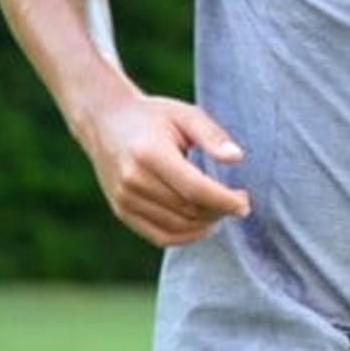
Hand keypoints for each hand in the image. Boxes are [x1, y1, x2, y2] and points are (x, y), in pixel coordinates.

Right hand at [75, 92, 250, 246]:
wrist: (105, 121)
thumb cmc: (154, 116)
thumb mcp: (185, 114)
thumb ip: (212, 136)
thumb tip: (237, 158)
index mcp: (150, 154)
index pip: (195, 190)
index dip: (224, 201)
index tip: (244, 203)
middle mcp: (134, 181)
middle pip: (187, 210)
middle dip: (219, 211)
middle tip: (239, 202)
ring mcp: (125, 199)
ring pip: (176, 226)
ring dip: (205, 224)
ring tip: (222, 210)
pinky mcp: (122, 211)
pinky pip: (159, 236)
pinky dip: (186, 236)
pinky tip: (203, 224)